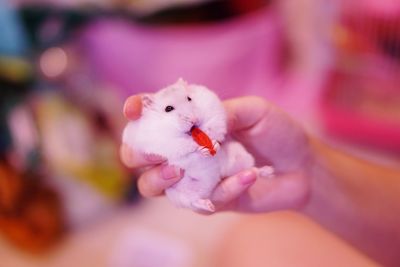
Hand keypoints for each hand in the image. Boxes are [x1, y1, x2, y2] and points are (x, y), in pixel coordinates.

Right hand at [121, 95, 312, 212]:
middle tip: (153, 151)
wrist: (303, 166)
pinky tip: (247, 177)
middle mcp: (185, 151)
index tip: (133, 110)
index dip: (137, 113)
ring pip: (153, 186)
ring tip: (178, 170)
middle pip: (139, 156)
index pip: (153, 117)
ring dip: (158, 179)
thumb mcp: (255, 111)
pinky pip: (200, 201)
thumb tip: (195, 122)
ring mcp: (194, 178)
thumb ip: (224, 112)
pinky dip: (223, 190)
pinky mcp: (210, 201)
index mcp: (191, 124)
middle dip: (136, 153)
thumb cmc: (278, 132)